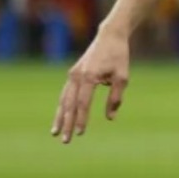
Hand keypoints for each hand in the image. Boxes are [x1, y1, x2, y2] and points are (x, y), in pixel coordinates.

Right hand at [52, 26, 130, 142]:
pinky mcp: (72, 74)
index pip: (83, 103)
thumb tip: (110, 118)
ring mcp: (72, 75)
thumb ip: (115, 98)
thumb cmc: (119, 57)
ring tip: (55, 132)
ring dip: (60, 117)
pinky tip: (61, 118)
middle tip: (65, 140)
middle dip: (67, 124)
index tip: (80, 133)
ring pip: (64, 100)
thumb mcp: (122, 78)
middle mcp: (77, 76)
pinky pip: (65, 94)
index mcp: (89, 77)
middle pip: (70, 105)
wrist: (109, 37)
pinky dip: (62, 107)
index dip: (81, 119)